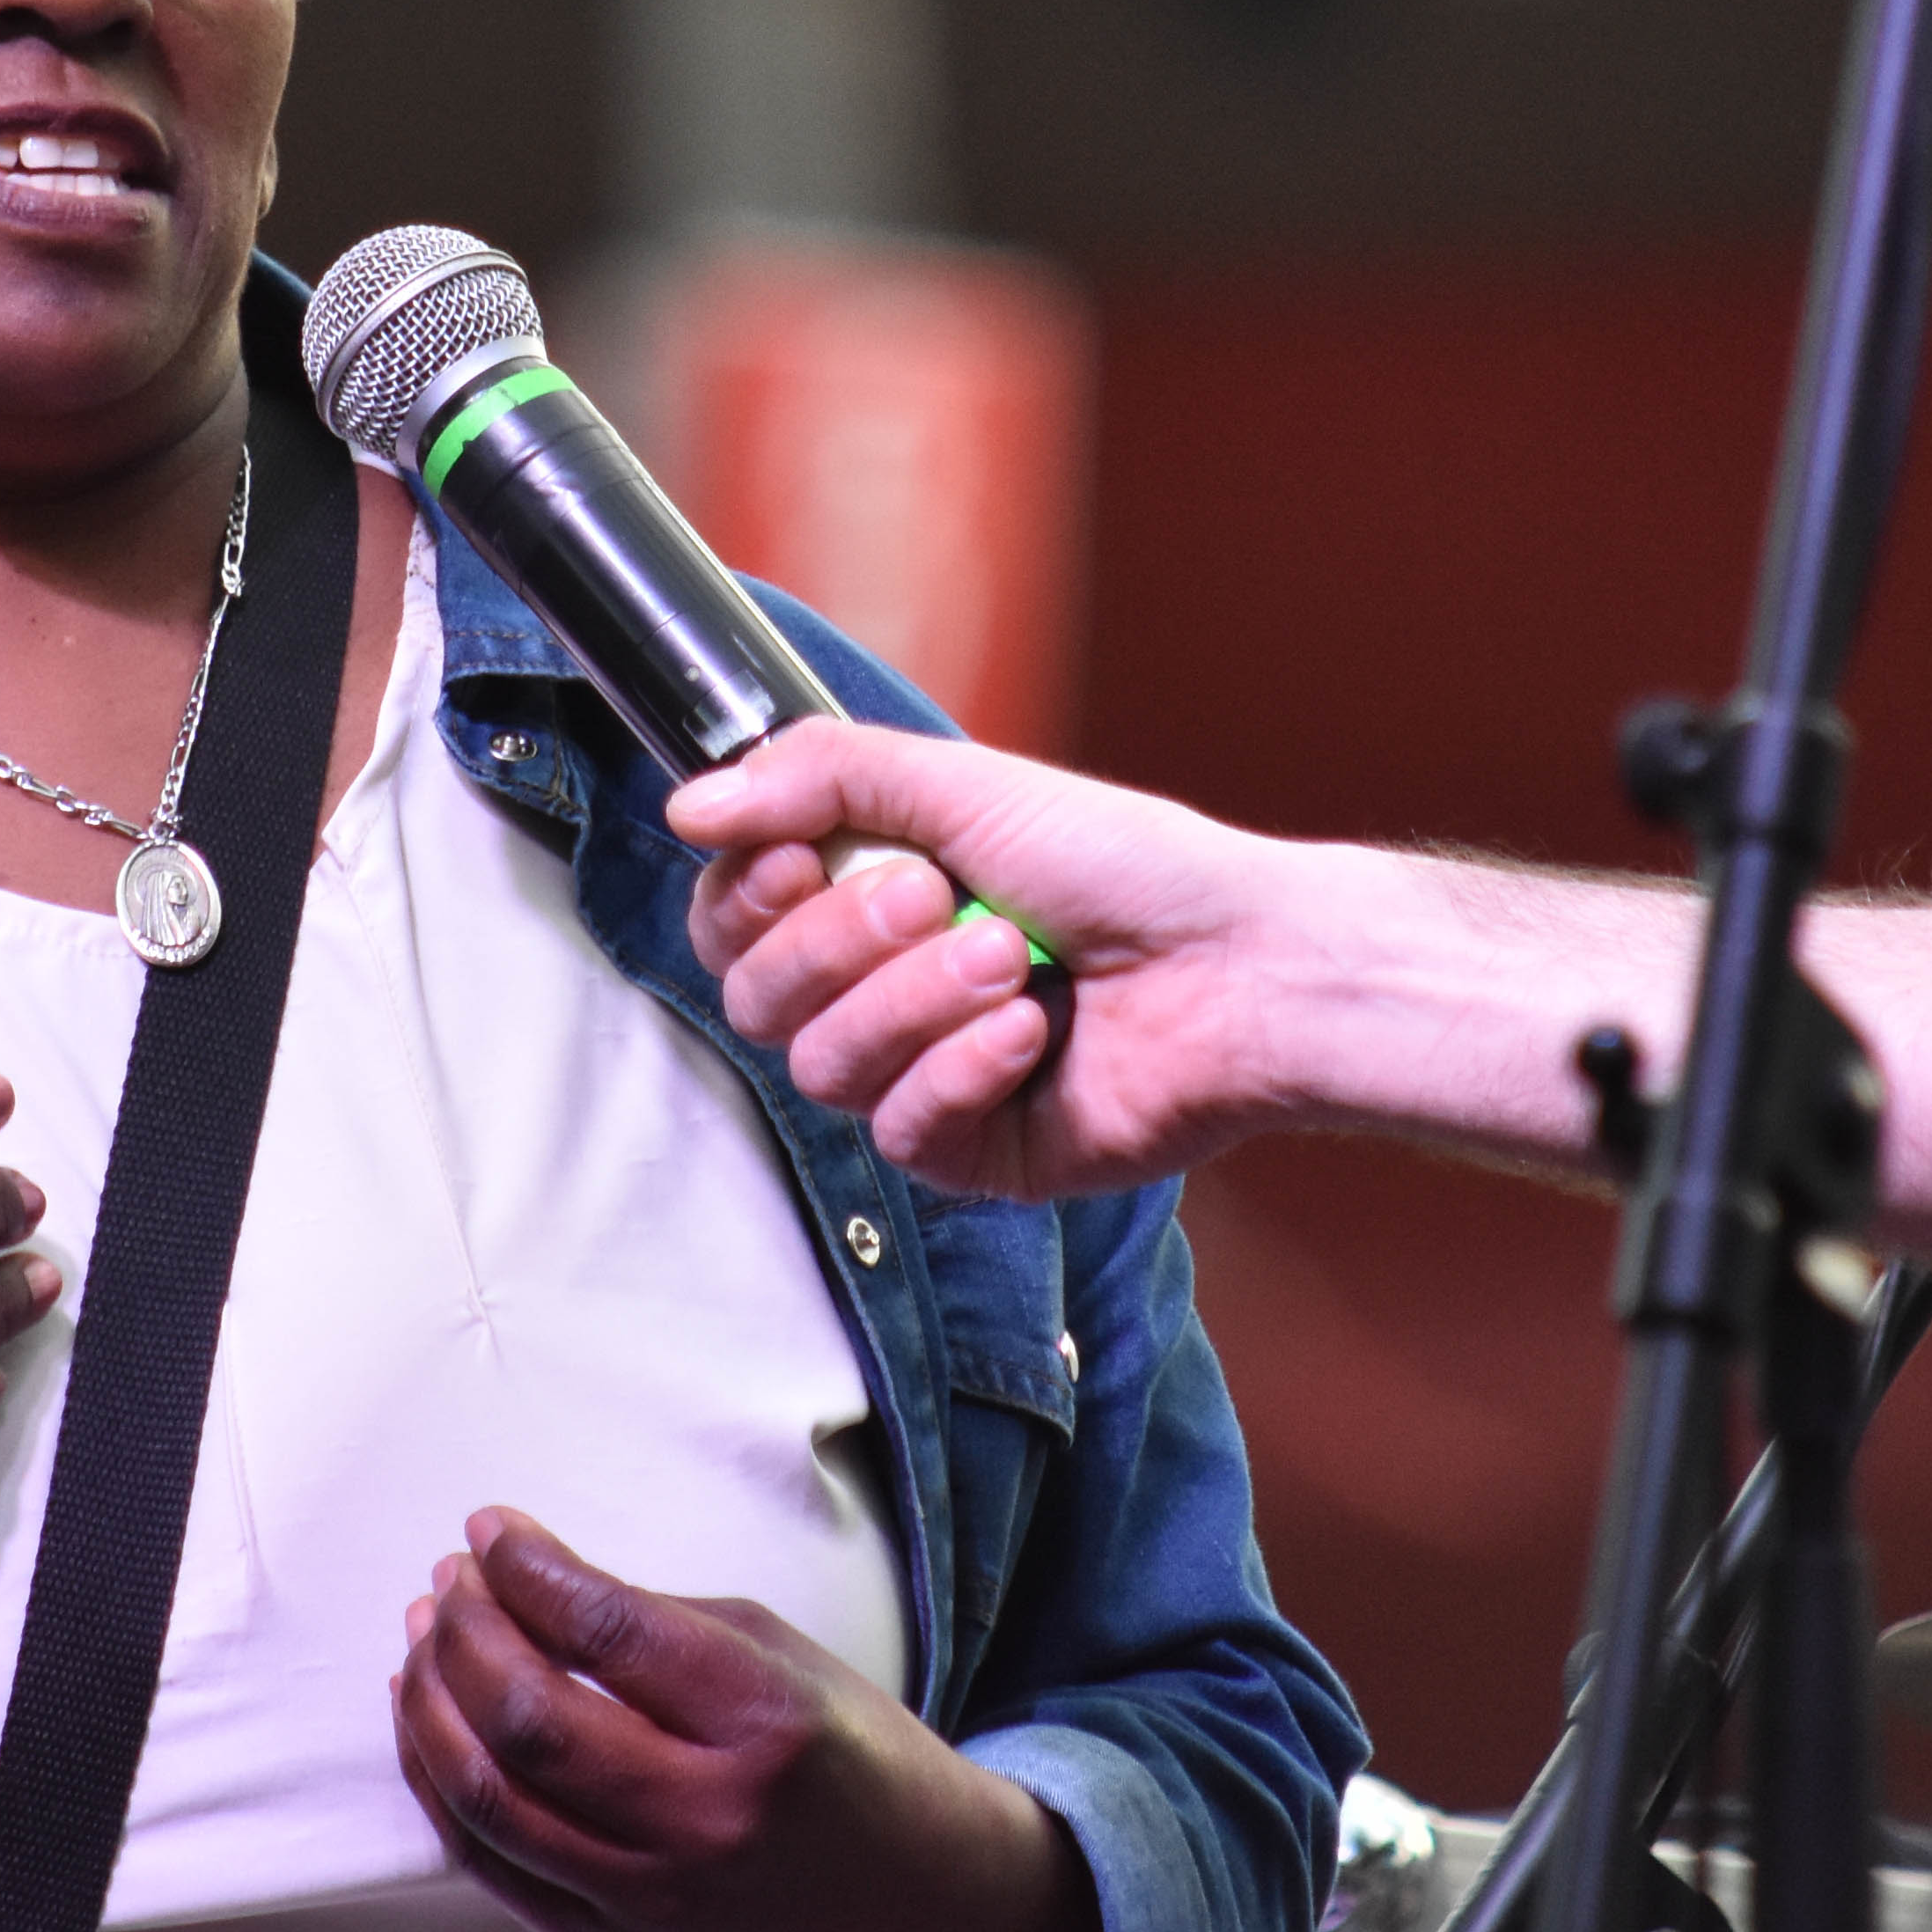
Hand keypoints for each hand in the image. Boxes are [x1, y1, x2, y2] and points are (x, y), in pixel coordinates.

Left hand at [391, 1510, 1096, 1931]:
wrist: (920, 1907)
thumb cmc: (856, 1764)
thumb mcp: (783, 1656)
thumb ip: (655, 1624)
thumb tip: (527, 1580)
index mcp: (763, 1724)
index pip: (604, 1629)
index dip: (527, 1568)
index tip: (491, 1529)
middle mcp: (705, 1820)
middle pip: (529, 1719)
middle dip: (465, 1632)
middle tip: (450, 1579)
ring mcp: (655, 1899)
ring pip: (490, 1799)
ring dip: (434, 1705)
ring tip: (427, 1639)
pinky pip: (494, 1866)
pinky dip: (443, 1789)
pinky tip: (433, 1726)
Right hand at [677, 726, 1328, 1199]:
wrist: (1240, 961)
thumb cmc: (1124, 863)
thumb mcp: (964, 786)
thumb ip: (822, 778)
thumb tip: (691, 806)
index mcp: (865, 898)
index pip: (729, 919)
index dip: (746, 895)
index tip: (798, 856)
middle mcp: (879, 990)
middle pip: (755, 997)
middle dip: (840, 940)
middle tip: (937, 897)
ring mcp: (920, 1075)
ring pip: (823, 1066)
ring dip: (915, 1000)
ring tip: (1013, 960)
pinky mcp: (970, 1152)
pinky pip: (900, 1131)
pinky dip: (963, 1070)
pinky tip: (1033, 1035)